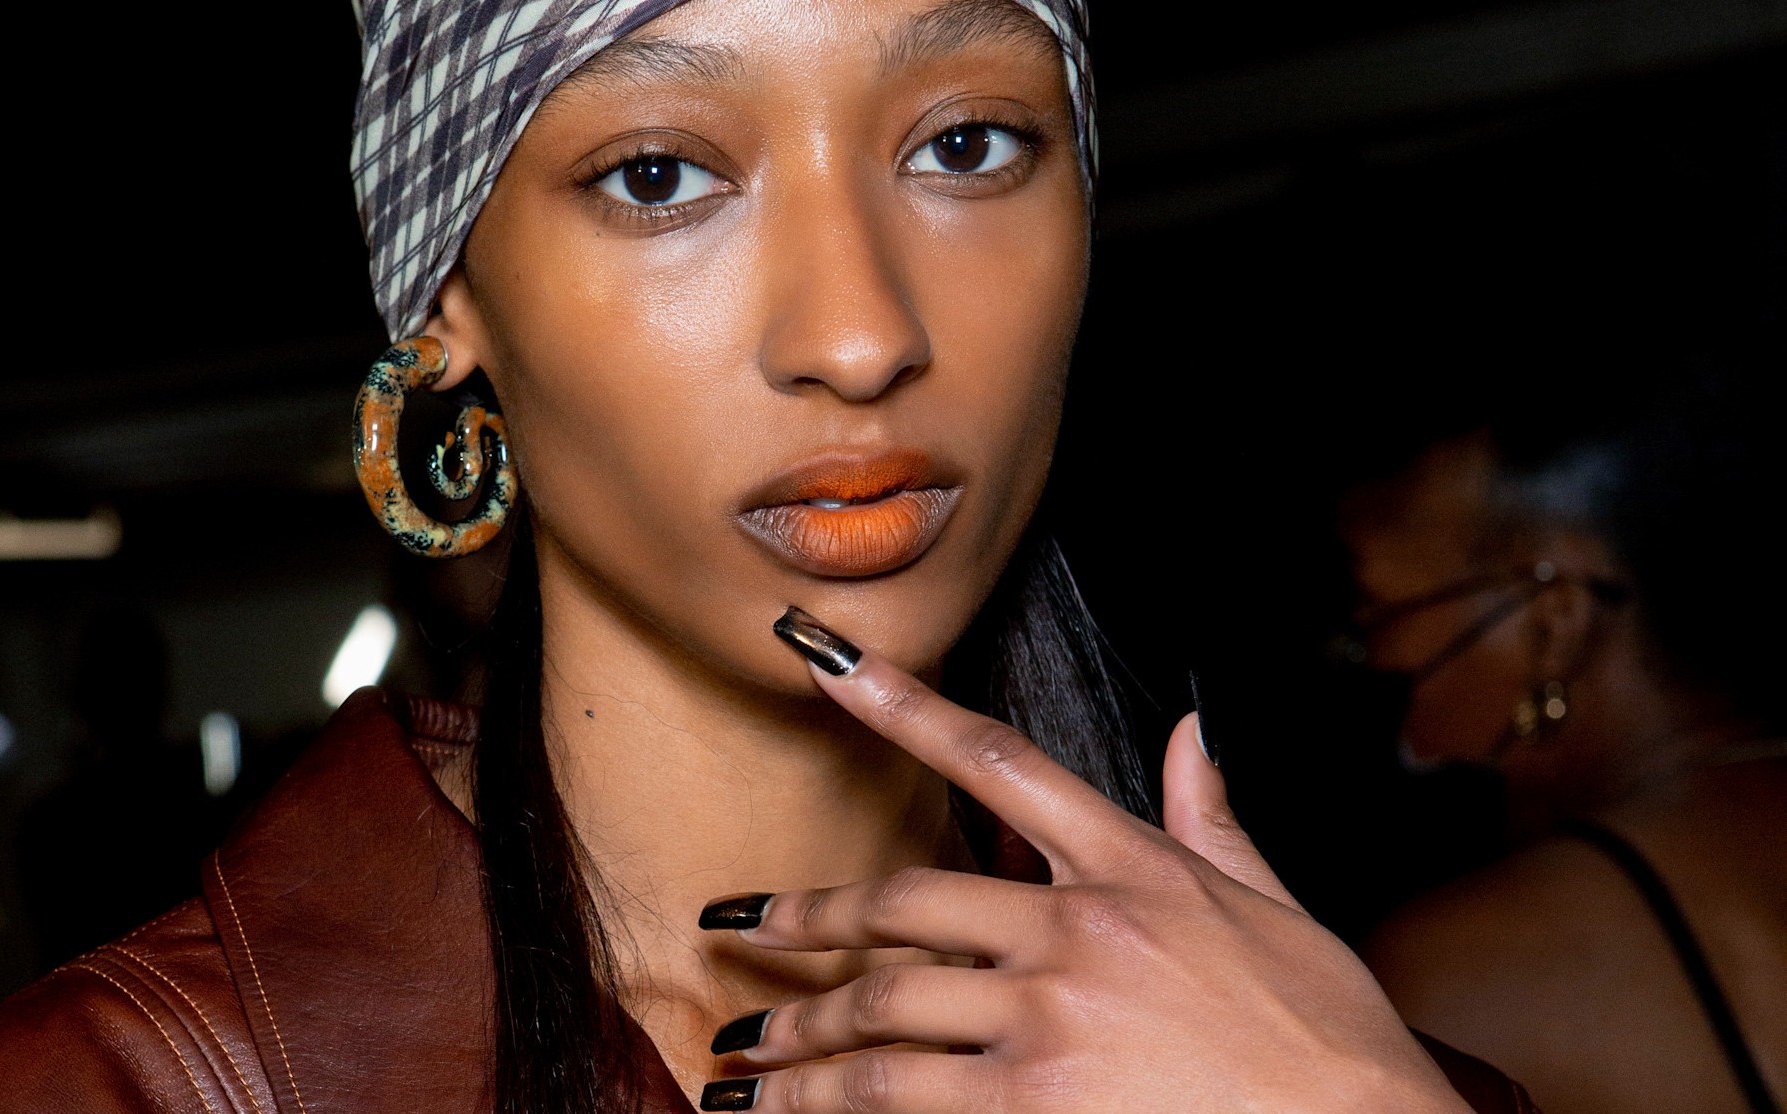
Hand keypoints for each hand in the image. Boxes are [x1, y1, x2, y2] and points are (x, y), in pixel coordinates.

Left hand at [701, 634, 1468, 1112]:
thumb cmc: (1329, 1043)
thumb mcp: (1278, 912)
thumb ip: (1215, 820)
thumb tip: (1191, 732)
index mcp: (1135, 868)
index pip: (998, 758)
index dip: (900, 701)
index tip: (823, 661)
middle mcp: (1081, 927)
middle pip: (906, 901)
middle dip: (810, 917)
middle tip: (743, 925)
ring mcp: (1052, 1015)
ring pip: (884, 1005)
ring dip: (802, 1030)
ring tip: (748, 1051)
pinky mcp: (1032, 1101)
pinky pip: (900, 1092)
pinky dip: (831, 1102)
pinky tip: (785, 1112)